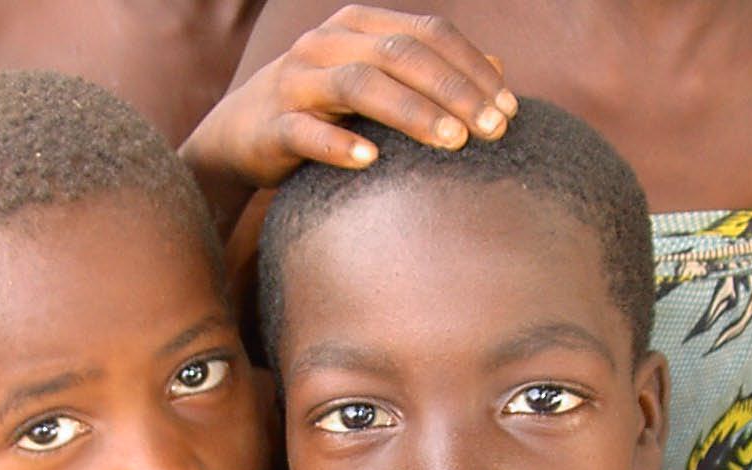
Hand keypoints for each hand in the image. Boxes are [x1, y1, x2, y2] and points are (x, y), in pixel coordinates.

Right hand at [187, 5, 514, 190]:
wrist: (241, 135)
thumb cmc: (324, 110)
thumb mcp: (378, 83)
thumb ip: (431, 74)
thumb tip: (498, 71)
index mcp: (359, 26)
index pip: (428, 34)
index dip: (472, 69)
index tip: (510, 109)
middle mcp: (328, 44)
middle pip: (401, 55)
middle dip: (453, 92)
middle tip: (492, 131)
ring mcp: (296, 82)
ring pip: (360, 86)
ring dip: (411, 113)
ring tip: (452, 144)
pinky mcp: (272, 125)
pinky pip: (305, 132)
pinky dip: (339, 144)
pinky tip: (372, 161)